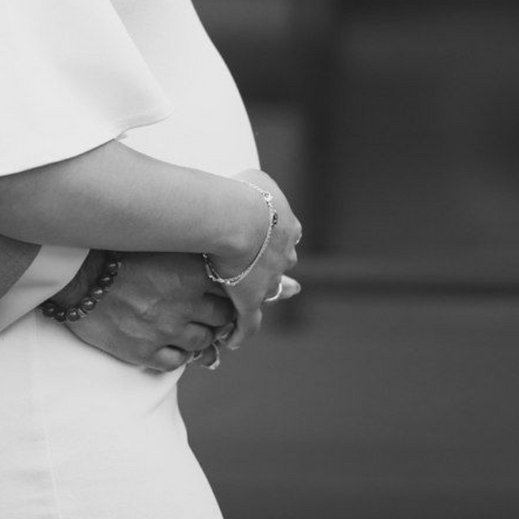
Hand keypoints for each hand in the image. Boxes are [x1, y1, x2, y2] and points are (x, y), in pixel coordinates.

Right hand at [57, 251, 236, 371]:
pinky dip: (180, 355)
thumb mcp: (159, 244)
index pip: (228, 292)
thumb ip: (190, 255)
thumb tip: (215, 263)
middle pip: (220, 319)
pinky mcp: (146, 352)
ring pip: (202, 342)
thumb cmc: (115, 252)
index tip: (220, 293)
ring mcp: (166, 331)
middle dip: (217, 316)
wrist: (76, 276)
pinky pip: (177, 362)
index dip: (226, 293)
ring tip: (190, 327)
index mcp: (190, 274)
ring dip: (201, 336)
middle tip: (209, 311)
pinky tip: (174, 345)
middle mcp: (184, 305)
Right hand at [212, 169, 302, 347]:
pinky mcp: (250, 299)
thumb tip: (249, 181)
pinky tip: (233, 339)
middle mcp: (282, 255)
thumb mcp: (255, 179)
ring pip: (268, 292)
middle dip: (273, 267)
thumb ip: (254, 184)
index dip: (275, 238)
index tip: (267, 241)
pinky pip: (248, 322)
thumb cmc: (242, 194)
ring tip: (243, 303)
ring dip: (259, 296)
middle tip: (262, 272)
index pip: (285, 236)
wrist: (237, 219)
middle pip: (281, 264)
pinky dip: (241, 331)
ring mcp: (268, 280)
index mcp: (286, 226)